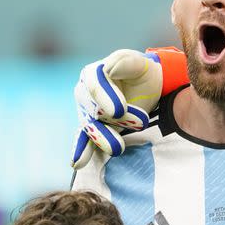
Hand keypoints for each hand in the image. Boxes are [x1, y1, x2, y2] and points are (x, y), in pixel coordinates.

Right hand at [71, 49, 162, 168]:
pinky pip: (84, 140)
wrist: (146, 87)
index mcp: (92, 73)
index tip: (119, 110)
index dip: (106, 97)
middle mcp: (84, 93)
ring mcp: (87, 113)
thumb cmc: (141, 72)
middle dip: (116, 118)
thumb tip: (108, 69)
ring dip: (104, 137)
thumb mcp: (138, 63)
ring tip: (117, 148)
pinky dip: (82, 150)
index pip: (95, 85)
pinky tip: (78, 162)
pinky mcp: (93, 128)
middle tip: (141, 121)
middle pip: (94, 108)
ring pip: (92, 126)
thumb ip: (126, 62)